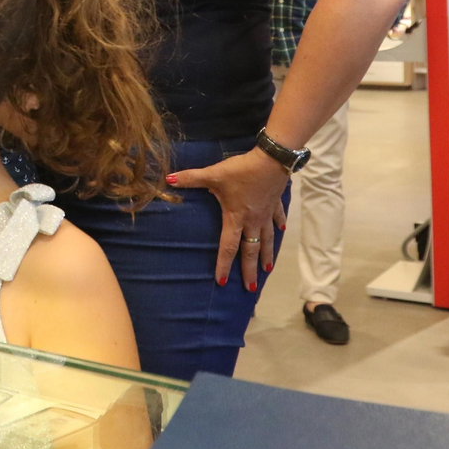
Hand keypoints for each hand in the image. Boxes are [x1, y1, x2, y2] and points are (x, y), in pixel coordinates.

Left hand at [167, 150, 288, 289]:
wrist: (272, 159)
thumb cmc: (241, 170)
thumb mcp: (213, 174)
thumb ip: (190, 178)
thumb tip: (167, 180)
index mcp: (236, 218)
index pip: (228, 246)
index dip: (223, 264)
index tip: (222, 282)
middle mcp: (252, 221)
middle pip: (250, 250)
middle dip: (249, 270)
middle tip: (250, 288)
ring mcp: (266, 213)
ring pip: (267, 240)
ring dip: (266, 255)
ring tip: (267, 269)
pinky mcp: (275, 203)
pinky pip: (277, 219)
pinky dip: (277, 227)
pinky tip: (280, 233)